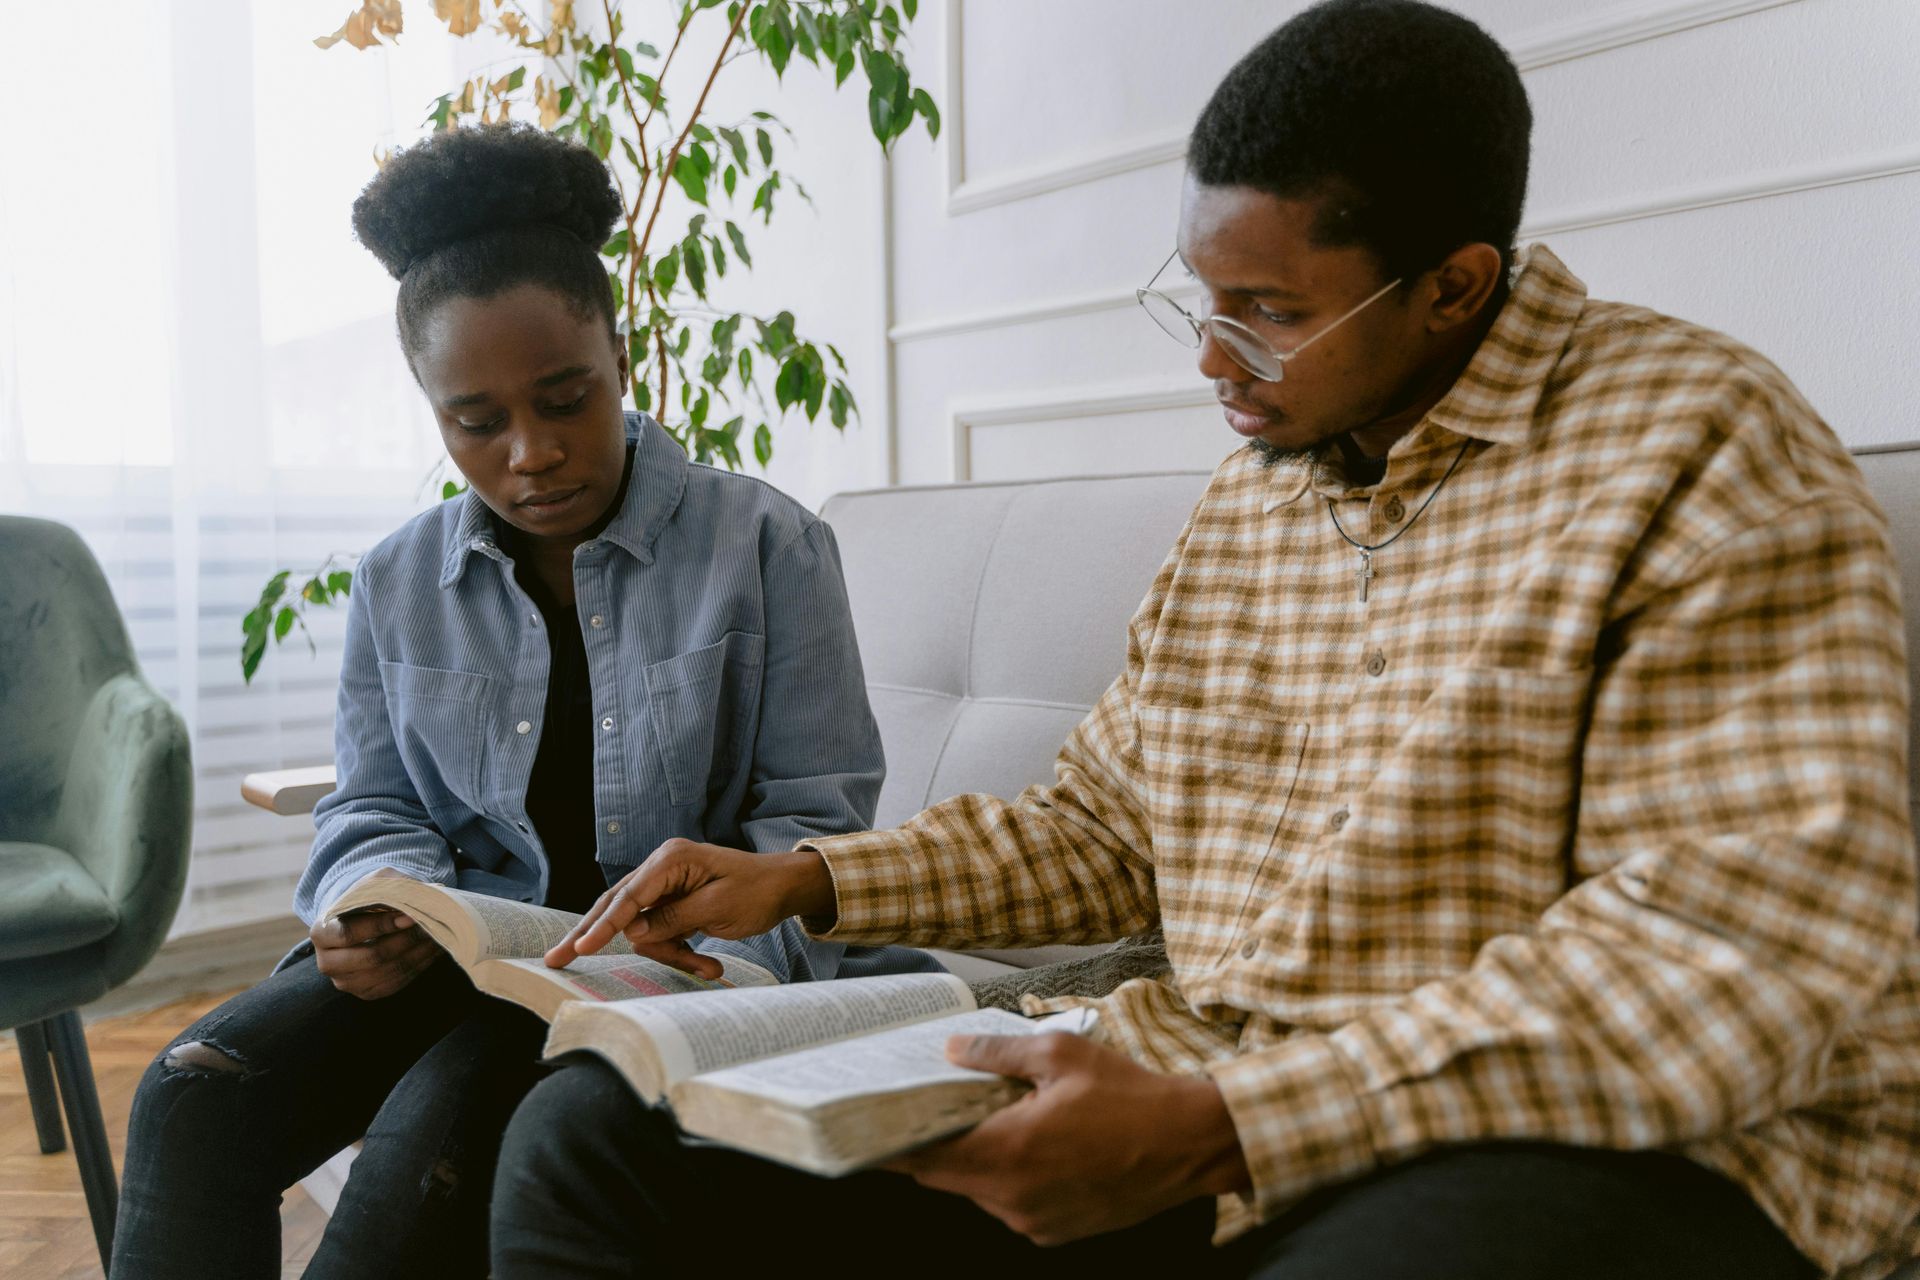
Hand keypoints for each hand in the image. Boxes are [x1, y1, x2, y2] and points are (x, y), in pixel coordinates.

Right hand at [310, 873, 441, 1000]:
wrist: (363, 919)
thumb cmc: (368, 897)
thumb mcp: (376, 882)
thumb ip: (393, 886)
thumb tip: (422, 895)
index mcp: (321, 932)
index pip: (349, 933)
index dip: (381, 925)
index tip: (410, 916)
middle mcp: (327, 962)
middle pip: (372, 957)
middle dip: (406, 941)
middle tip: (430, 926)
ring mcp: (345, 982)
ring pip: (388, 972)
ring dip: (417, 954)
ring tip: (437, 935)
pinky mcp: (366, 993)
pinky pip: (396, 983)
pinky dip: (418, 966)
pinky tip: (433, 949)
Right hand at [544, 840, 833, 976]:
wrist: (786, 887)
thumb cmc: (757, 891)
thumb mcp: (717, 908)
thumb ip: (672, 919)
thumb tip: (632, 931)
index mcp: (671, 860)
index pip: (628, 897)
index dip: (602, 926)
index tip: (581, 949)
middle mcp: (663, 868)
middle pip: (617, 907)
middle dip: (592, 936)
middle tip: (555, 959)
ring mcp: (667, 885)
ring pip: (644, 928)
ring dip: (671, 954)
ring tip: (708, 968)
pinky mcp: (675, 903)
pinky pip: (662, 933)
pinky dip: (679, 953)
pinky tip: (708, 966)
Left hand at [884, 1033, 1250, 1245]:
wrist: (1190, 1144)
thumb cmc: (1128, 1095)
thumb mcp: (1060, 1054)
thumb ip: (997, 1055)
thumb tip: (952, 1050)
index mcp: (1007, 1152)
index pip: (924, 1157)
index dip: (894, 1142)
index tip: (872, 1125)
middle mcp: (1013, 1198)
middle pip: (946, 1176)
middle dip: (936, 1144)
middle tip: (939, 1107)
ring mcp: (1034, 1222)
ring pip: (980, 1190)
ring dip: (980, 1159)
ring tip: (1002, 1119)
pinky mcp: (1056, 1233)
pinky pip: (1013, 1205)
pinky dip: (1011, 1178)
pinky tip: (1038, 1147)